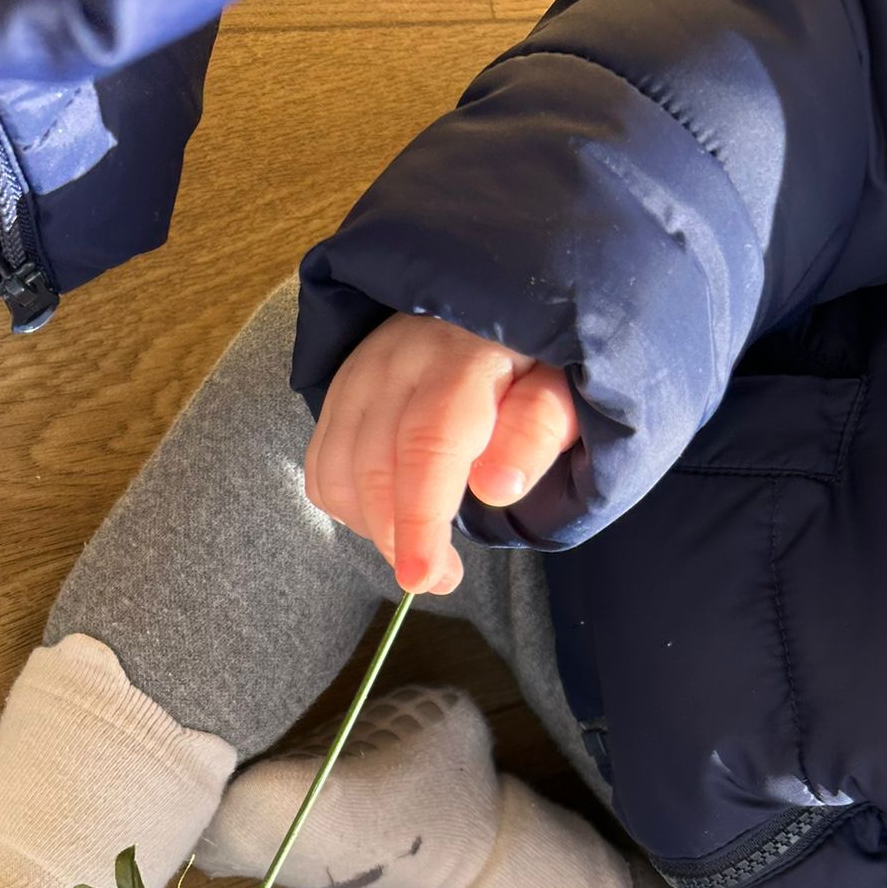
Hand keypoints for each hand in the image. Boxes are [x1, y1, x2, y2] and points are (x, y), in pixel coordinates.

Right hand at [305, 313, 577, 595]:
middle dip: (401, 539)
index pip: (430, 442)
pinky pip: (323, 472)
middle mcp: (399, 359)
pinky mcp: (336, 397)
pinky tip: (390, 513)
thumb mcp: (563, 391)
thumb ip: (538, 431)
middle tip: (441, 575)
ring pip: (341, 475)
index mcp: (465, 355)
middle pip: (376, 468)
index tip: (426, 577)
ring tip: (420, 544)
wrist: (485, 311)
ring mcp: (357, 376)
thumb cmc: (533, 364)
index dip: (422, 517)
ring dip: (375, 528)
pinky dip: (350, 510)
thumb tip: (497, 487)